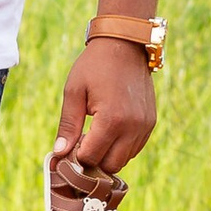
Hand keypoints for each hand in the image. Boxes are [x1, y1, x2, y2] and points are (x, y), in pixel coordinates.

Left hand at [51, 38, 157, 187]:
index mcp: (112, 120)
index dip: (77, 154)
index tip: (71, 143)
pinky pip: (135, 148)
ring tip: (96, 132)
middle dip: (94, 158)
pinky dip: (122, 146)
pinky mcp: (150, 123)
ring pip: (124, 159)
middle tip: (83, 139)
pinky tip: (110, 129)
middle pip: (110, 165)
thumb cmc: (94, 66)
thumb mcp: (74, 92)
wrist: (125, 44)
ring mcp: (145, 126)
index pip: (91, 157)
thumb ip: (68, 125)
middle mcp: (133, 127)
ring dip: (109, 153)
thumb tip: (59, 154)